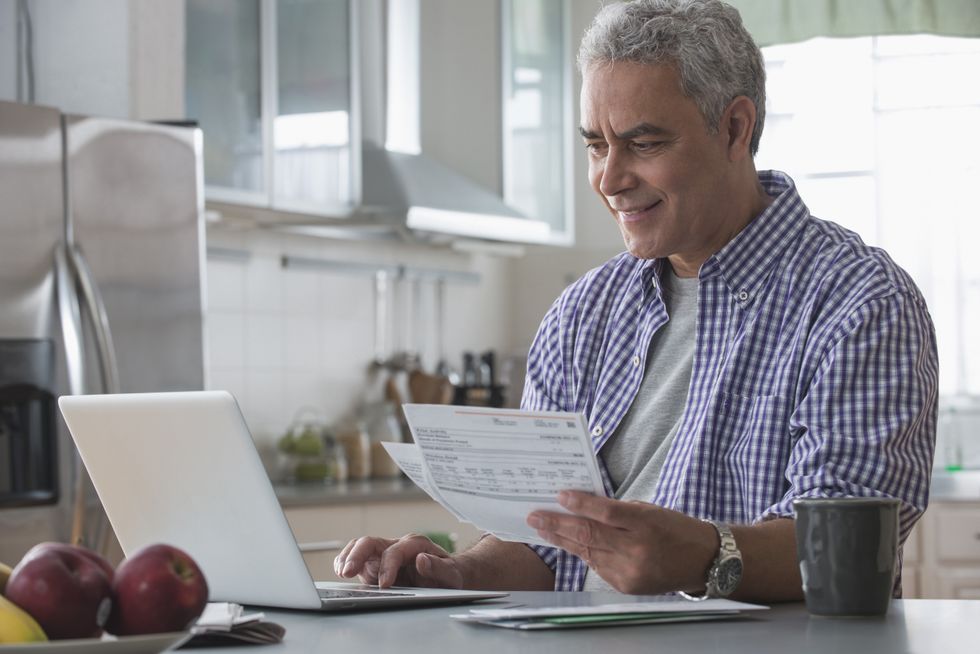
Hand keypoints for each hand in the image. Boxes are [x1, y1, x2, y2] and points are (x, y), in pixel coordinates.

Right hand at [333, 534, 463, 588]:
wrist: (448, 576)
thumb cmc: (450, 574)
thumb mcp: (452, 574)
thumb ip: (439, 568)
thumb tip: (422, 560)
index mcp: (415, 544)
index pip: (395, 551)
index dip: (388, 567)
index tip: (384, 585)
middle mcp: (397, 545)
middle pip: (371, 542)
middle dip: (357, 556)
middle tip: (347, 573)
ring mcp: (384, 554)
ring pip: (360, 548)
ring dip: (348, 558)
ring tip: (341, 573)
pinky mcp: (376, 565)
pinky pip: (357, 559)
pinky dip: (346, 563)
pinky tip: (341, 572)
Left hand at [527, 491, 716, 594]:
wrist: (702, 560)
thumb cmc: (674, 528)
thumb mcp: (649, 510)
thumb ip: (618, 510)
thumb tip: (582, 506)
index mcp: (645, 524)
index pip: (605, 513)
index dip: (579, 504)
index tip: (559, 496)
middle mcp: (636, 549)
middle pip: (589, 535)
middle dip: (557, 525)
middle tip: (535, 516)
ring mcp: (630, 571)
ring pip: (588, 552)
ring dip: (563, 540)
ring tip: (543, 528)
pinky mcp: (626, 586)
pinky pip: (597, 566)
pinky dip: (584, 553)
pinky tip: (569, 543)